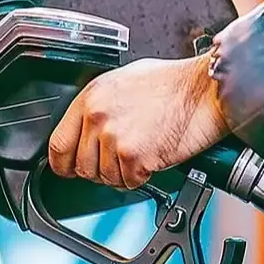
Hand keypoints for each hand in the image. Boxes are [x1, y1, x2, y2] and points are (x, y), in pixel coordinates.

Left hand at [48, 55, 228, 188]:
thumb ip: (99, 105)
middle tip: (121, 159)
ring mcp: (114, 138)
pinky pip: (128, 182)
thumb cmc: (173, 83)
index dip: (63, 163)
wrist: (205, 90)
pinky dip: (141, 177)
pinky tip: (152, 157)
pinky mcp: (135, 156)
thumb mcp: (123, 81)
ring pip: (105, 178)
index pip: (58, 144)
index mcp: (90, 97)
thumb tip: (86, 127)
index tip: (70, 169)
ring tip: (142, 152)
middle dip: (100, 169)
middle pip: (82, 167)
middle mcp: (97, 117)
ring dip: (123, 174)